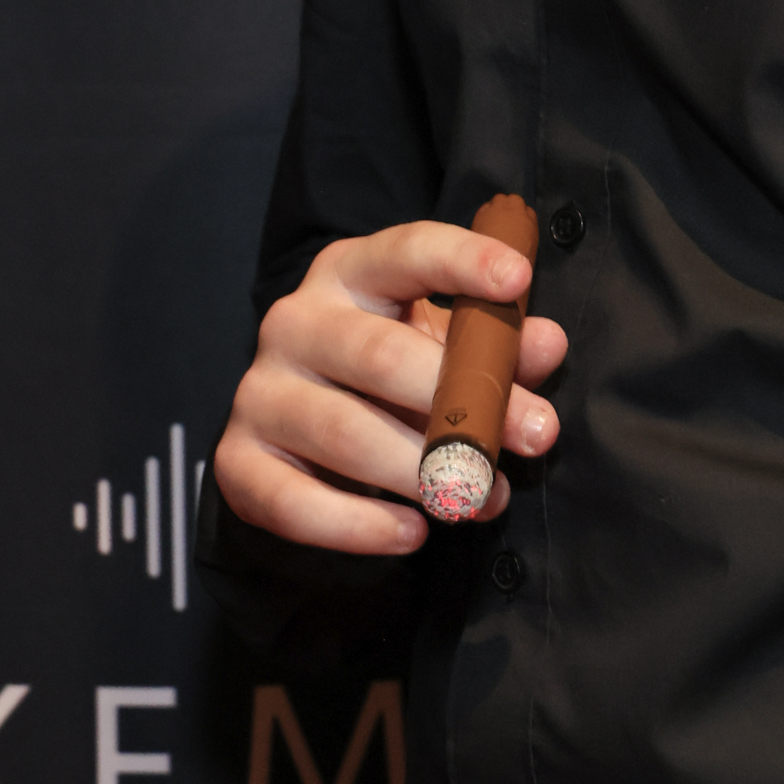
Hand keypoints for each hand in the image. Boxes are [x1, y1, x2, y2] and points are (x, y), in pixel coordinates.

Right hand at [213, 221, 568, 554]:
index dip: (463, 260)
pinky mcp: (237, 462)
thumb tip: (546, 344)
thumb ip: (496, 342)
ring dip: (422, 471)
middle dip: (464, 399)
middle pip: (378, 354)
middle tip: (535, 434)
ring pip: (344, 433)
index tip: (517, 279)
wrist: (297, 425)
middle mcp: (295, 322)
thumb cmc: (389, 369)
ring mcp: (259, 392)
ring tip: (482, 498)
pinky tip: (413, 532)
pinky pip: (297, 504)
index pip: (405, 251)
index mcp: (349, 272)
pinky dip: (361, 525)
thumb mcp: (444, 342)